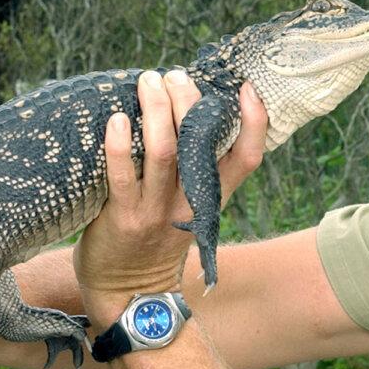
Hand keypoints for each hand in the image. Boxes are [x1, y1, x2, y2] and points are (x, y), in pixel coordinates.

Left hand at [74, 70, 266, 324]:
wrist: (128, 293)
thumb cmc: (155, 240)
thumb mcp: (189, 207)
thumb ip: (194, 170)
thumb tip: (185, 111)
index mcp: (211, 196)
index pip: (247, 158)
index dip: (253, 123)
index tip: (247, 88)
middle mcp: (189, 202)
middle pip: (201, 143)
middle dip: (189, 100)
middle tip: (175, 75)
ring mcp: (157, 211)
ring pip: (164, 152)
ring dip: (155, 110)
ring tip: (148, 81)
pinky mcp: (123, 218)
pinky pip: (122, 175)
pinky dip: (119, 144)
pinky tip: (115, 119)